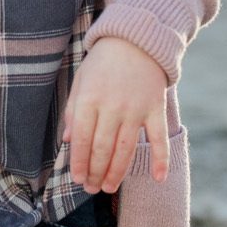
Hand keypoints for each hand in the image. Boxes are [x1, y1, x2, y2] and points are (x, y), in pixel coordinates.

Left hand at [61, 37, 171, 190]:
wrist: (137, 38)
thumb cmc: (103, 61)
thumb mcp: (81, 80)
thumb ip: (72, 110)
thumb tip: (66, 141)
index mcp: (89, 99)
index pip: (80, 139)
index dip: (79, 162)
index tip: (77, 179)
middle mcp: (111, 106)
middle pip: (102, 148)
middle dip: (95, 172)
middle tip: (91, 188)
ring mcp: (135, 108)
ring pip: (125, 149)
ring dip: (117, 172)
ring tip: (109, 187)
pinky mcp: (155, 108)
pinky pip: (158, 138)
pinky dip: (160, 159)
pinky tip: (158, 178)